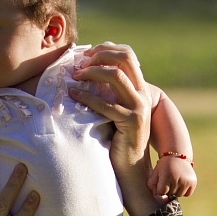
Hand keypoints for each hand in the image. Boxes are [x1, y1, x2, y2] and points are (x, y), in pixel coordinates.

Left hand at [70, 42, 151, 169]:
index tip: (87, 53)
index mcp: (140, 87)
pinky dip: (86, 97)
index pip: (128, 55)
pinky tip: (73, 95)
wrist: (132, 166)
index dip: (107, 49)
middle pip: (125, 58)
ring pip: (116, 76)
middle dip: (100, 55)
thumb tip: (86, 72)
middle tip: (81, 62)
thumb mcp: (116, 108)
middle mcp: (143, 93)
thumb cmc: (118, 138)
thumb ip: (109, 92)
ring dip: (92, 72)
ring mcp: (139, 107)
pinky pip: (106, 104)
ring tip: (75, 76)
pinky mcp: (131, 121)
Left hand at [149, 154, 197, 201]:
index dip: (160, 189)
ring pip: (179, 195)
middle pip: (170, 194)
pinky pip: (187, 194)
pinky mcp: (193, 182)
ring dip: (176, 191)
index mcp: (166, 176)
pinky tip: (181, 183)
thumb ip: (152, 186)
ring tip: (175, 181)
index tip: (161, 182)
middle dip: (168, 189)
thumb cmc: (164, 167)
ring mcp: (186, 181)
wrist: (177, 156)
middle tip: (169, 179)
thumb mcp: (154, 173)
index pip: (161, 192)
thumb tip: (159, 197)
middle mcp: (177, 178)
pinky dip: (184, 191)